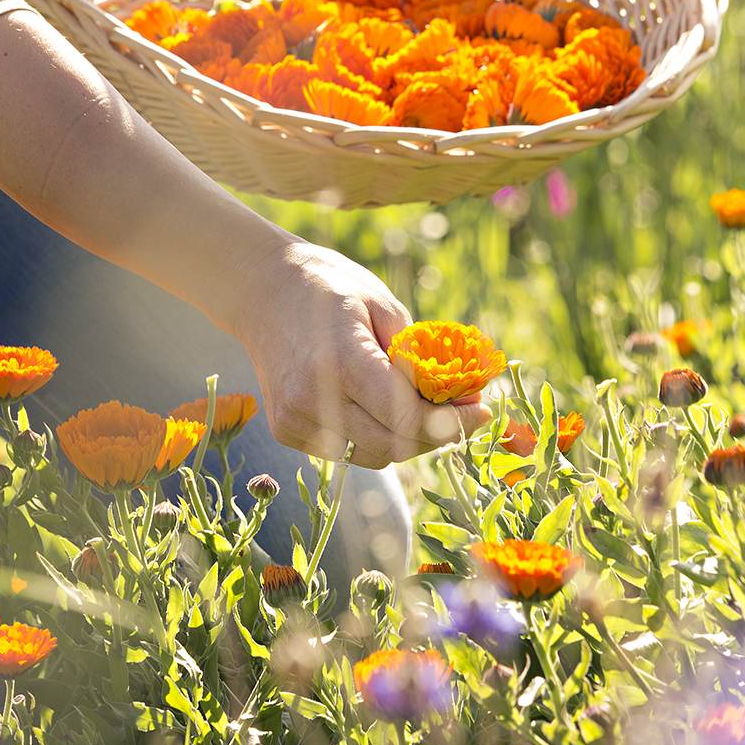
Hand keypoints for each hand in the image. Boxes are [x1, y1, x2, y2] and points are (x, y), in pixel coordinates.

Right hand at [230, 240, 490, 467]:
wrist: (262, 291)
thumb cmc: (331, 289)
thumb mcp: (384, 306)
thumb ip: (421, 358)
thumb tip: (464, 399)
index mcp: (340, 361)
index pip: (407, 419)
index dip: (452, 423)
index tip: (481, 410)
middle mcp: (312, 399)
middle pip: (395, 446)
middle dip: (437, 435)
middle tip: (462, 413)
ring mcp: (295, 420)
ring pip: (374, 455)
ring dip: (408, 439)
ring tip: (425, 408)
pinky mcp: (287, 431)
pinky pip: (349, 450)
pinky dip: (375, 436)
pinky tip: (381, 407)